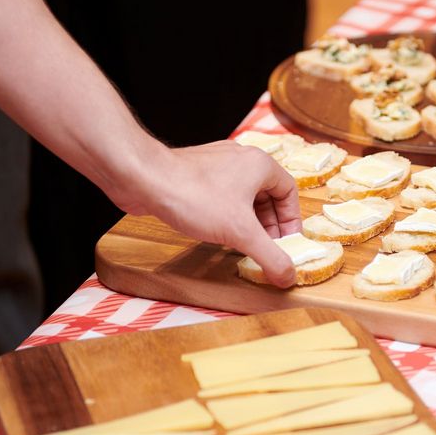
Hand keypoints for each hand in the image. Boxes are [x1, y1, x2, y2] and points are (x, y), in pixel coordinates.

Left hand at [122, 141, 301, 286]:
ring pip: (243, 195)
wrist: (144, 179)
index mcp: (260, 164)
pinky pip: (222, 194)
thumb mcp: (240, 232)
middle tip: (266, 248)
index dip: (291, 220)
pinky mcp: (196, 173)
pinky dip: (227, 214)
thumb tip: (289, 275)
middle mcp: (241, 159)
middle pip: (267, 194)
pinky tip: (218, 232)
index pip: (289, 191)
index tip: (287, 242)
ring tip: (244, 243)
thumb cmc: (193, 196)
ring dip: (248, 220)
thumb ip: (269, 255)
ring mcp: (217, 164)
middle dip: (269, 224)